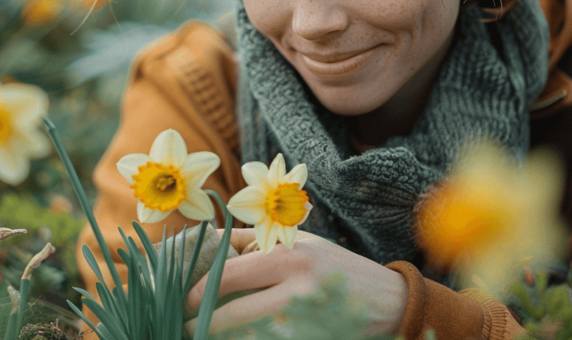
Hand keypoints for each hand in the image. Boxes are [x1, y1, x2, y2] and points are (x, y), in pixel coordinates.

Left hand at [184, 229, 408, 336]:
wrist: (389, 299)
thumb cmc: (331, 265)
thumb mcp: (296, 242)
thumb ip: (251, 242)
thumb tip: (205, 246)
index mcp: (288, 255)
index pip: (229, 274)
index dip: (199, 291)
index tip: (182, 301)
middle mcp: (296, 286)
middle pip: (234, 313)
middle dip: (203, 324)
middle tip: (184, 327)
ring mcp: (305, 319)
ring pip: (248, 336)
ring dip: (223, 338)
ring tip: (203, 335)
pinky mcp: (311, 339)